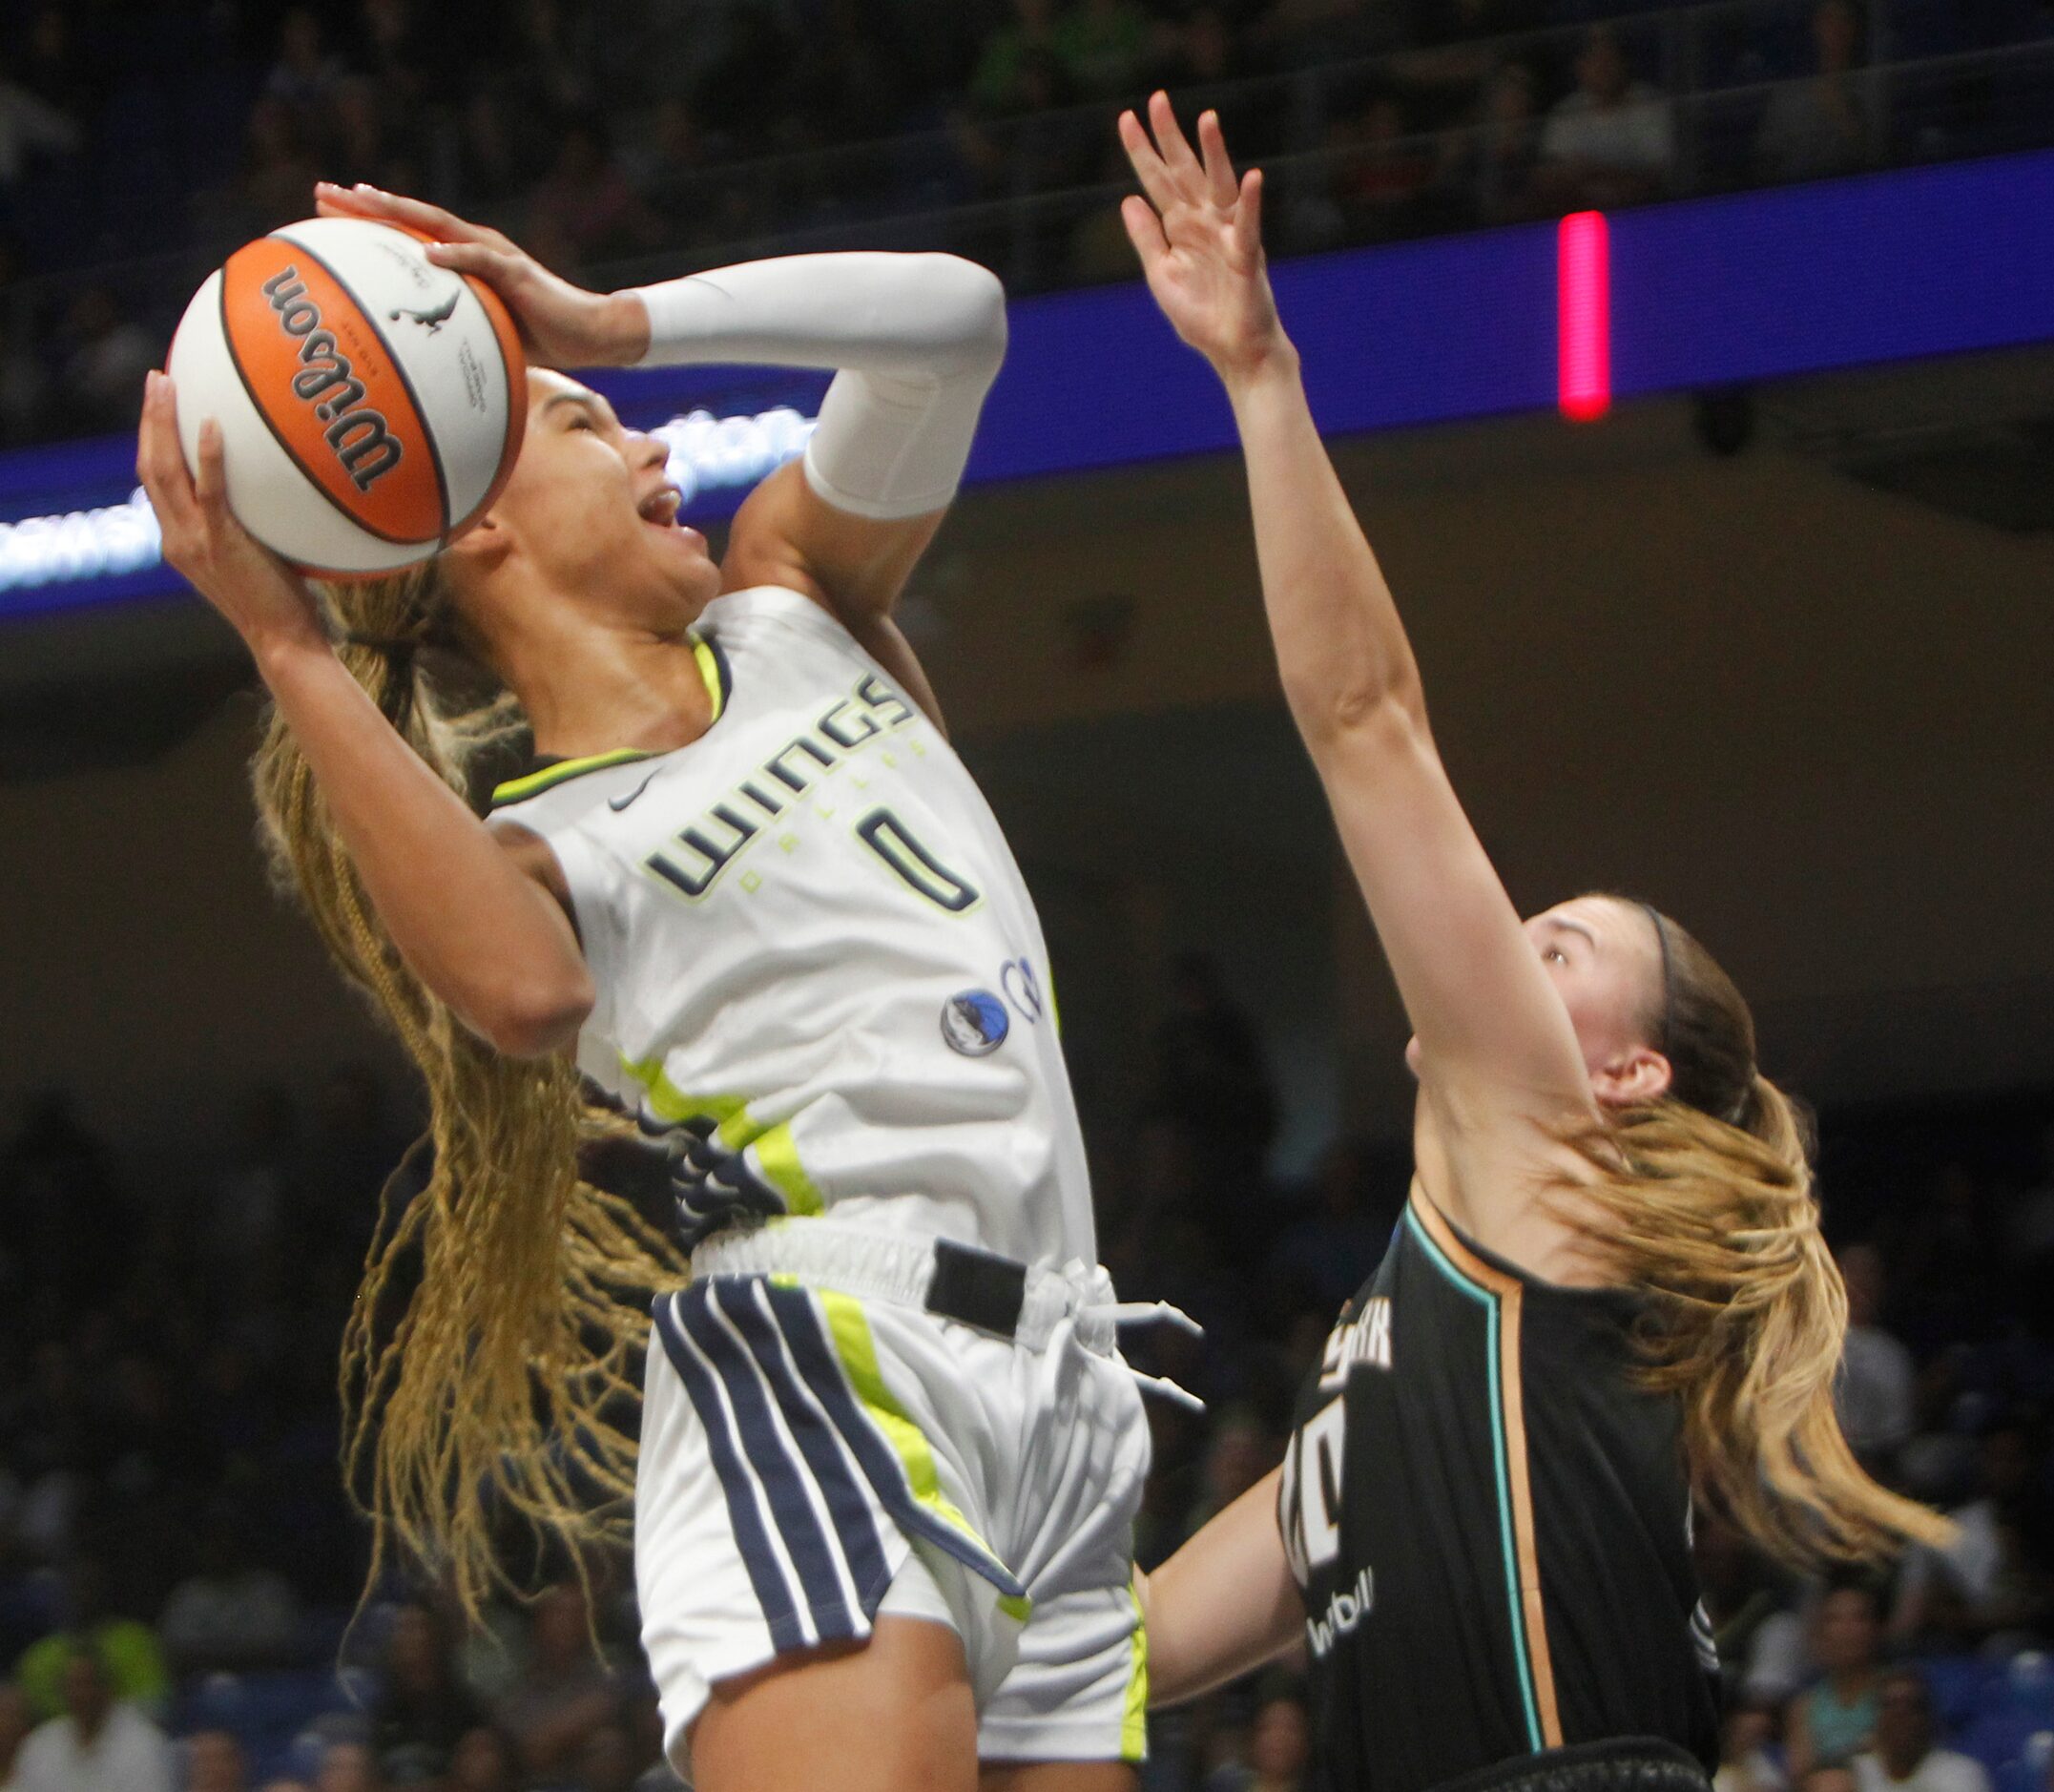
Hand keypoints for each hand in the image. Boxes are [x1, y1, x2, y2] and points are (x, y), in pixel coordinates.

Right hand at [137, 370, 325, 657]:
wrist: (283, 643)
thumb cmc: (281, 605)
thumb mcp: (256, 560)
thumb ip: (249, 528)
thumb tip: (277, 491)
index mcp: (179, 542)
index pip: (156, 483)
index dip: (153, 442)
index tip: (160, 406)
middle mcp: (177, 540)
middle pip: (150, 468)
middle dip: (149, 420)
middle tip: (156, 379)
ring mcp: (194, 542)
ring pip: (165, 472)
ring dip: (163, 424)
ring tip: (167, 384)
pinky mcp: (220, 544)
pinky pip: (209, 492)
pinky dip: (208, 456)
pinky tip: (213, 424)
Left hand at [313, 182, 649, 367]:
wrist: (587, 332)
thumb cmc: (537, 336)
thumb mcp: (482, 332)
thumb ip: (449, 332)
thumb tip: (412, 361)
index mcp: (462, 259)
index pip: (405, 233)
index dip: (365, 220)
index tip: (323, 213)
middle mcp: (472, 246)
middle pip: (410, 218)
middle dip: (365, 204)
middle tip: (320, 193)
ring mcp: (494, 256)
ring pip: (439, 226)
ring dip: (399, 213)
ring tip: (363, 201)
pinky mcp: (517, 273)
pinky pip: (481, 261)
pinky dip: (455, 255)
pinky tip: (429, 252)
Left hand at [1118, 95, 1287, 383]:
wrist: (1236, 351)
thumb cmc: (1203, 316)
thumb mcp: (1162, 275)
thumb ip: (1147, 238)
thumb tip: (1128, 199)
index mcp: (1181, 227)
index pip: (1158, 181)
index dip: (1143, 151)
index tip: (1126, 118)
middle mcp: (1205, 222)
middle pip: (1185, 172)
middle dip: (1171, 137)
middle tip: (1157, 98)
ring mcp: (1227, 235)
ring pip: (1219, 186)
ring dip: (1214, 154)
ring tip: (1206, 120)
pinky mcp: (1247, 256)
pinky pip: (1248, 226)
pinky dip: (1249, 203)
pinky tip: (1250, 178)